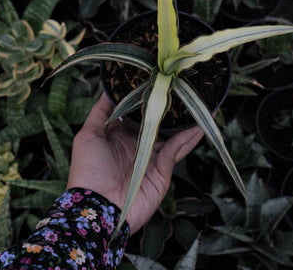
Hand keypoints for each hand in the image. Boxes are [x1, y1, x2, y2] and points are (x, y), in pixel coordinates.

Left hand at [66, 93, 204, 233]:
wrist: (97, 208)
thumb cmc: (88, 170)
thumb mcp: (88, 135)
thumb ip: (100, 112)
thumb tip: (108, 89)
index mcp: (121, 136)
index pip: (139, 115)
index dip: (149, 101)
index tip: (159, 83)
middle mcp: (139, 145)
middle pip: (160, 124)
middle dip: (173, 111)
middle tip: (186, 91)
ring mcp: (152, 158)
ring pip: (173, 136)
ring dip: (188, 123)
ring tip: (203, 106)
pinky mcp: (163, 170)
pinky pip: (177, 149)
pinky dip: (189, 138)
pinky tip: (200, 125)